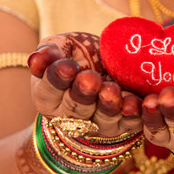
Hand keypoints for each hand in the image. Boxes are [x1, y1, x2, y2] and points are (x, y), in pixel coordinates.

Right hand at [28, 32, 142, 135]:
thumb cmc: (82, 56)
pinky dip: (135, 114)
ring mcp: (100, 124)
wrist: (115, 66)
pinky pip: (131, 124)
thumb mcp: (64, 47)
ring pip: (103, 120)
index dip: (57, 79)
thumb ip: (51, 51)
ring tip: (112, 89)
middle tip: (90, 78)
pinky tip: (137, 104)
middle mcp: (72, 118)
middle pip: (75, 110)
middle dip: (83, 94)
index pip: (49, 91)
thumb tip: (36, 58)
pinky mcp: (126, 126)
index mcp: (50, 98)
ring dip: (108, 105)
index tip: (66, 66)